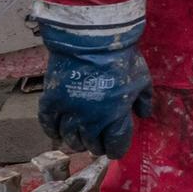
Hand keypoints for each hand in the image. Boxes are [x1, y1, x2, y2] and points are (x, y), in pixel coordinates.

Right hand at [38, 14, 151, 158]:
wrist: (93, 41)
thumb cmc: (121, 60)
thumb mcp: (142, 80)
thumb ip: (144, 100)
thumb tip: (144, 114)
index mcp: (115, 117)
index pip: (115, 144)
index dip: (115, 149)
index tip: (115, 149)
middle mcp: (91, 120)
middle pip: (91, 144)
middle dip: (96, 147)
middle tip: (97, 145)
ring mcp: (69, 111)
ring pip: (69, 138)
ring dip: (76, 142)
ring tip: (80, 141)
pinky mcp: (52, 101)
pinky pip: (48, 123)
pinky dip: (51, 131)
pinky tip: (56, 134)